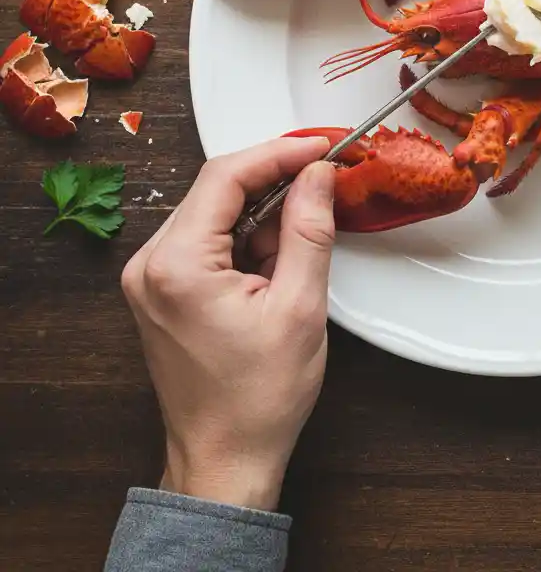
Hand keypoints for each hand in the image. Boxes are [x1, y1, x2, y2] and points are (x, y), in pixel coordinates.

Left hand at [121, 137, 335, 509]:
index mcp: (177, 265)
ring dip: (264, 211)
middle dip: (275, 179)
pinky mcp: (164, 290)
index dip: (279, 152)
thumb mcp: (300, 306)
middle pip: (217, 189)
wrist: (225, 459)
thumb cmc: (258, 399)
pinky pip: (209, 239)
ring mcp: (152, 278)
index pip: (227, 176)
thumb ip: (309, 229)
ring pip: (216, 212)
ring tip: (306, 235)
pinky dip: (248, 236)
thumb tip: (318, 175)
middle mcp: (151, 265)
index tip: (322, 145)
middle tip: (325, 175)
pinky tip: (278, 257)